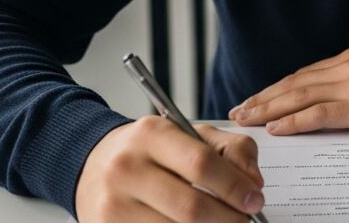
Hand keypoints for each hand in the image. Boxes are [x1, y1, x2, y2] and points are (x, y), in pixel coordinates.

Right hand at [75, 117, 264, 222]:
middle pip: (191, 207)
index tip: (255, 199)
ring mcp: (114, 205)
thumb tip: (253, 182)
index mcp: (151, 135)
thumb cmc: (149, 152)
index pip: (202, 164)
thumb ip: (229, 149)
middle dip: (228, 219)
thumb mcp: (187, 136)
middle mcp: (127, 168)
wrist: (93, 165)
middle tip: (245, 220)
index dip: (235, 187)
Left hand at [229, 47, 348, 136]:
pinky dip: (294, 121)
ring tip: (246, 119)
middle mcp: (348, 67)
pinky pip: (319, 113)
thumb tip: (342, 104)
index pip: (304, 75)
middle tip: (238, 110)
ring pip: (298, 95)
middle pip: (293, 83)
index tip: (258, 98)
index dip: (277, 88)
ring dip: (268, 109)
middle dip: (263, 97)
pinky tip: (277, 129)